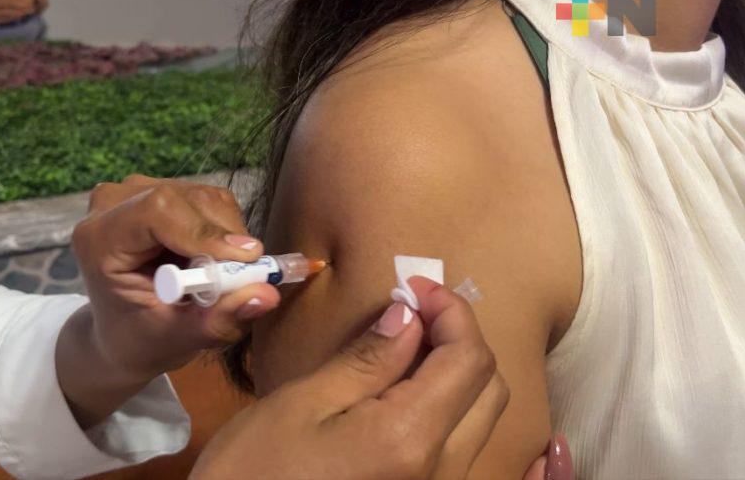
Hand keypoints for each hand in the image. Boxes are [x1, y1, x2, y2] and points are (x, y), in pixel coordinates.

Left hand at [68, 174, 279, 380]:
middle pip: (188, 200)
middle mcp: (111, 204)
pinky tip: (208, 259)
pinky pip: (209, 199)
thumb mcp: (178, 339)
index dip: (204, 231)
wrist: (122, 330)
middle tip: (243, 279)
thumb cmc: (141, 338)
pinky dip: (224, 230)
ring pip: (205, 197)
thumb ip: (219, 319)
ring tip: (216, 276)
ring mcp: (134, 190)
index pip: (157, 211)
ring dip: (228, 236)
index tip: (244, 262)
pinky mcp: (159, 188)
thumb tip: (267, 295)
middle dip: (225, 239)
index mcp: (99, 240)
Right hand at [192, 277, 572, 479]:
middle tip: (413, 308)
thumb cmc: (256, 470)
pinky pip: (467, 457)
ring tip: (414, 344)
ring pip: (481, 423)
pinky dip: (469, 417)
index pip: (468, 359)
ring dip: (462, 372)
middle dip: (460, 337)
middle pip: (488, 389)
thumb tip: (409, 314)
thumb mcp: (301, 404)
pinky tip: (460, 404)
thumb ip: (367, 360)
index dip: (451, 310)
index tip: (414, 284)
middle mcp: (439, 472)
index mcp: (410, 439)